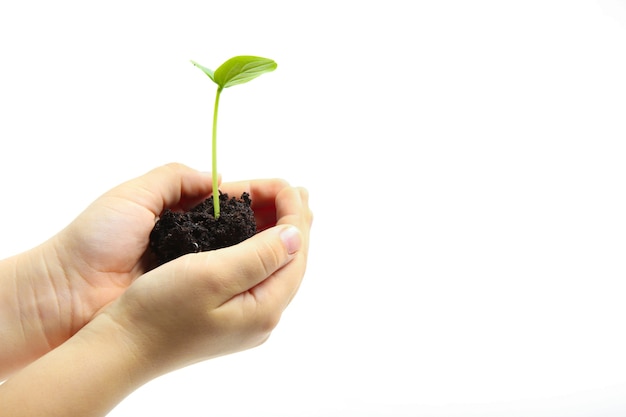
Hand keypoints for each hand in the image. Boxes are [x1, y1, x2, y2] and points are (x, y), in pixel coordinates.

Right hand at [101, 182, 311, 373]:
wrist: (121, 349)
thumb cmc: (160, 310)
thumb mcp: (212, 276)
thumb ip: (260, 255)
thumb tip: (296, 235)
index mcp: (264, 308)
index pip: (295, 253)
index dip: (295, 215)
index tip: (290, 185)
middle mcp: (262, 318)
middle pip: (288, 261)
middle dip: (292, 222)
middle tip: (293, 189)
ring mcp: (245, 320)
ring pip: (272, 267)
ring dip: (277, 234)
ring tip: (281, 204)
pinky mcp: (227, 317)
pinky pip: (255, 274)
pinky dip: (259, 248)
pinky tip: (254, 235)